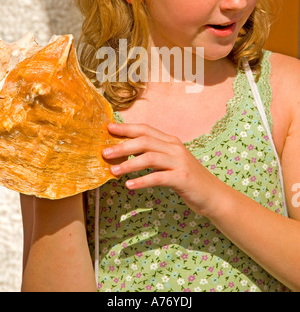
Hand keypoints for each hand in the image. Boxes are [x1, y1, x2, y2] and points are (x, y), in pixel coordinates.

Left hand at [102, 122, 224, 217]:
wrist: (213, 195)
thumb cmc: (188, 179)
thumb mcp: (171, 162)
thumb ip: (154, 155)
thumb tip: (126, 152)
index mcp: (171, 141)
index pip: (145, 129)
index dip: (126, 128)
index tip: (108, 128)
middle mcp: (175, 148)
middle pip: (145, 140)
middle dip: (122, 145)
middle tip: (104, 152)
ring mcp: (180, 162)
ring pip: (149, 157)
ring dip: (129, 163)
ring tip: (113, 171)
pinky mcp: (182, 178)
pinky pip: (158, 178)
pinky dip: (142, 181)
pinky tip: (129, 186)